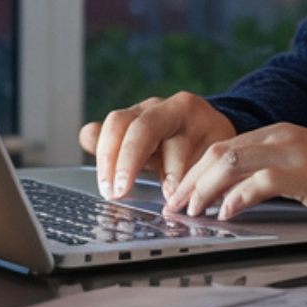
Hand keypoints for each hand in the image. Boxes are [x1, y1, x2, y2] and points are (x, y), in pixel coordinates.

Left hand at [78, 92, 237, 199]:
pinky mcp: (220, 129)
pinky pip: (203, 156)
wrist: (219, 133)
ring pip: (175, 144)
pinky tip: (189, 194)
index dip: (106, 154)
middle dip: (127, 162)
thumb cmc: (174, 144)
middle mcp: (168, 108)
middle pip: (141, 128)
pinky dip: (193, 179)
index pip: (117, 123)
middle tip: (122, 191)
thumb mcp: (143, 146)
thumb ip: (113, 143)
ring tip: (166, 198)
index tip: (107, 187)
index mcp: (144, 111)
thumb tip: (86, 134)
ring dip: (168, 176)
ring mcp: (195, 117)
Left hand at [171, 122, 306, 224]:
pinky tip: (227, 213)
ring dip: (205, 189)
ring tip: (193, 212)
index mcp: (278, 134)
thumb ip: (270, 176)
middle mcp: (282, 136)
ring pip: (231, 162)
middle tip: (175, 207)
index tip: (179, 195)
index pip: (221, 147)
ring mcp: (295, 151)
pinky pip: (261, 181)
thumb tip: (232, 198)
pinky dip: (238, 197)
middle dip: (190, 181)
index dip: (194, 172)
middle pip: (218, 152)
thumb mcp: (303, 173)